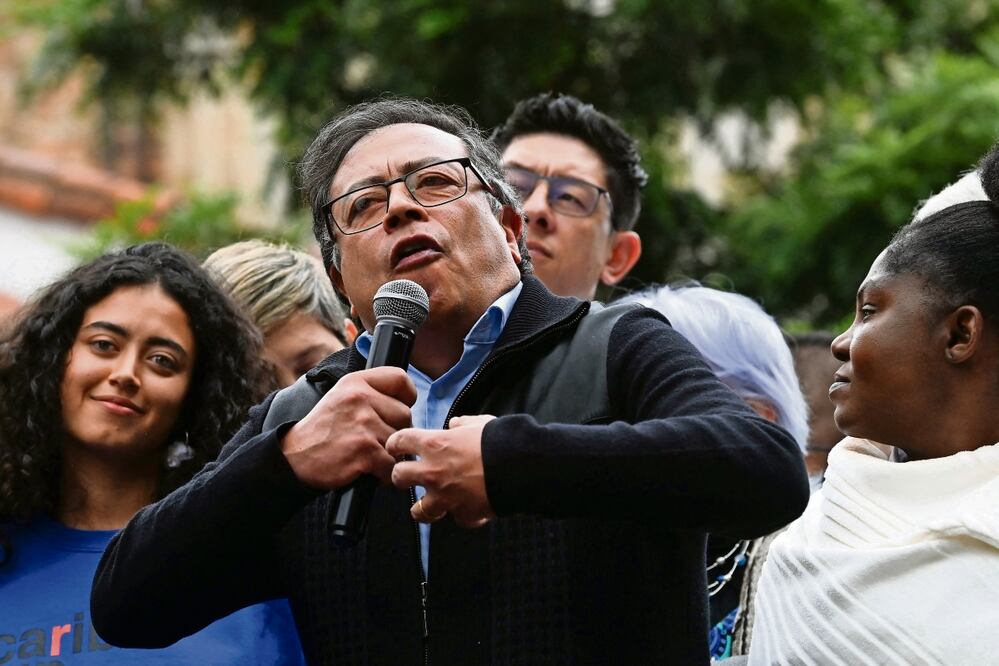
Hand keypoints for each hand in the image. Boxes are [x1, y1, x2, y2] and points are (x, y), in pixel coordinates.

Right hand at [281, 367, 415, 488]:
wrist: (294, 458)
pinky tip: (370, 471)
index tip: (398, 409)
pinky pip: (392, 464)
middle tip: (375, 440)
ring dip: (389, 454)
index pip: (400, 379)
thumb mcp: (341, 396)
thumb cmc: (322, 430)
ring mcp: (363, 424)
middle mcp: (360, 398)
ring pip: (399, 441)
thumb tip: (407, 399)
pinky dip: (384, 474)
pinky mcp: (364, 451)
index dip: (406, 397)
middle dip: (395, 431)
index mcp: (355, 382)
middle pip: (405, 415)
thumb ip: (371, 391)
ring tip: (369, 456)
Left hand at [388, 414, 496, 527]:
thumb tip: (454, 425)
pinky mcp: (462, 514)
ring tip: (429, 504)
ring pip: (418, 510)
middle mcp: (432, 471)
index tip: (396, 447)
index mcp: (434, 444)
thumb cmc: (500, 440)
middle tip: (407, 476)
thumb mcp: (479, 423)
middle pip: (398, 477)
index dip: (395, 444)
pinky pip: (457, 518)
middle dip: (400, 476)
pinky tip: (470, 509)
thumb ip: (462, 425)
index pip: (400, 441)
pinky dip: (463, 514)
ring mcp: (445, 496)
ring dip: (423, 506)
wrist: (520, 466)